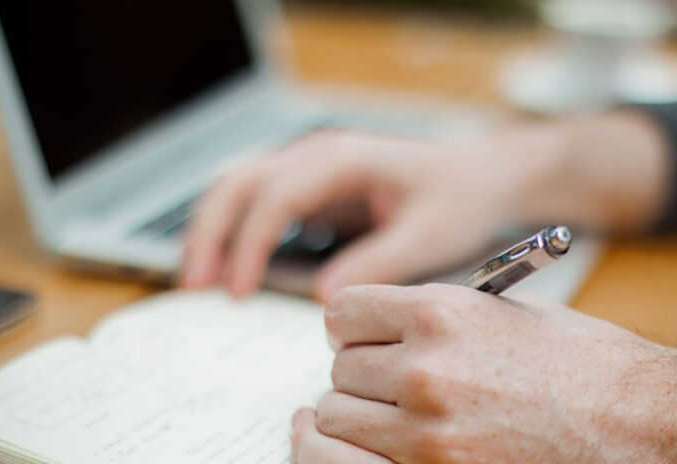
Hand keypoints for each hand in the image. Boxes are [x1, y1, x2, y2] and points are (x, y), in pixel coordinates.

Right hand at [179, 130, 547, 300]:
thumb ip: (377, 264)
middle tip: (194, 287)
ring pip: (238, 185)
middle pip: (239, 182)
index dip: (248, 243)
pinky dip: (233, 230)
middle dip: (208, 232)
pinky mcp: (312, 186)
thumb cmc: (460, 200)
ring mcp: (311, 166)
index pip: (275, 195)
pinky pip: (257, 200)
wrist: (482, 176)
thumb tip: (324, 300)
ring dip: (211, 229)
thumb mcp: (428, 236)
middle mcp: (318, 154)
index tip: (237, 291)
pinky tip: (227, 267)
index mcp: (344, 159)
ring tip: (197, 281)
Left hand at [298, 283, 676, 462]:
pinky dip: (371, 453)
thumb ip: (434, 314)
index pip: (341, 312)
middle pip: (339, 369)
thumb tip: (382, 325)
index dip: (354, 326)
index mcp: (441, 313)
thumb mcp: (506, 311)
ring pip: (339, 420)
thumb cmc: (586, 366)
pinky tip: (400, 442)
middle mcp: (425, 369)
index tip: (364, 337)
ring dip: (363, 417)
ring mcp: (428, 432)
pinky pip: (358, 462)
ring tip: (400, 415)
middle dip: (362, 374)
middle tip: (391, 380)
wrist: (642, 423)